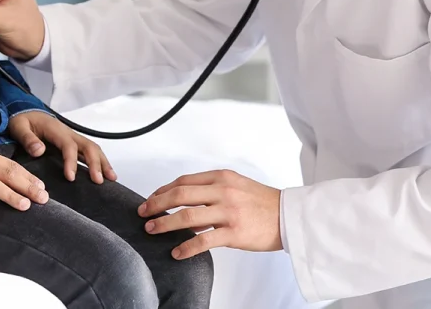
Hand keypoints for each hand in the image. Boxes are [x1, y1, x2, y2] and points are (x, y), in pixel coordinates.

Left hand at [9, 111, 116, 183]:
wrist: (25, 111)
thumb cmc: (22, 120)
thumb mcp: (18, 127)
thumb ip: (27, 139)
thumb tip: (40, 151)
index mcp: (56, 129)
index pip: (68, 146)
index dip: (71, 161)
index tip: (71, 177)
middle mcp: (68, 132)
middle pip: (88, 146)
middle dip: (95, 163)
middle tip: (98, 181)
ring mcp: (72, 137)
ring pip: (92, 148)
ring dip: (103, 162)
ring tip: (111, 178)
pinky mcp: (73, 142)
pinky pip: (89, 151)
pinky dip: (100, 161)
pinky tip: (105, 173)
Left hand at [138, 169, 281, 259]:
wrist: (288, 216)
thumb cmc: (262, 202)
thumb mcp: (236, 184)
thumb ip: (212, 188)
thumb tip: (184, 199)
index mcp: (221, 177)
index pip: (183, 182)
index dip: (163, 190)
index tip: (151, 199)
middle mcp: (223, 191)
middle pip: (179, 195)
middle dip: (156, 204)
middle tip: (142, 213)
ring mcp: (228, 212)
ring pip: (187, 216)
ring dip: (165, 223)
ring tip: (152, 230)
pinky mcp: (234, 233)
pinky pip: (204, 241)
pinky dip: (186, 247)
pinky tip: (176, 252)